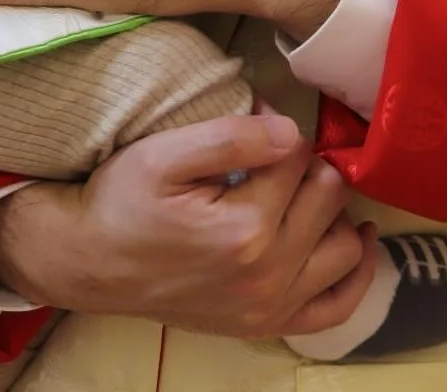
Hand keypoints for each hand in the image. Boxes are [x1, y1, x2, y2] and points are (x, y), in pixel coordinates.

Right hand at [0, 111, 378, 338]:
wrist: (91, 263)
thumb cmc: (122, 201)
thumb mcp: (164, 154)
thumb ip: (231, 138)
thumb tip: (290, 130)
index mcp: (244, 229)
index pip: (297, 155)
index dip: (277, 127)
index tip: (252, 122)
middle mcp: (268, 274)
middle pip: (327, 193)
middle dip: (305, 162)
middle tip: (270, 154)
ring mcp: (272, 306)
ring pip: (344, 244)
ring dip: (332, 208)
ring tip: (302, 187)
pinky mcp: (269, 324)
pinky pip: (339, 305)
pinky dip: (355, 271)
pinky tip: (350, 236)